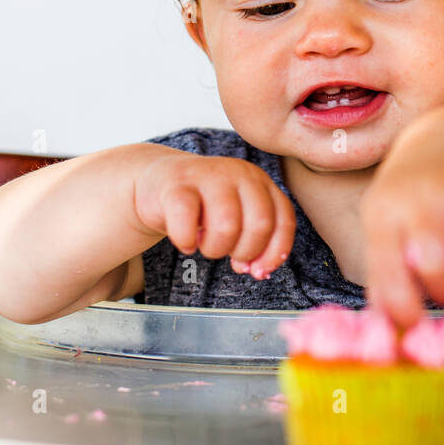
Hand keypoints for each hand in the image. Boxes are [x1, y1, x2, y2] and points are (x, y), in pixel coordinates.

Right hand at [133, 151, 295, 278]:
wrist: (159, 180)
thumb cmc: (203, 206)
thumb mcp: (237, 216)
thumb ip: (255, 240)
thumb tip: (259, 270)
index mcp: (259, 181)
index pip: (283, 219)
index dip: (274, 253)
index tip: (258, 271)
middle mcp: (239, 173)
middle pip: (260, 224)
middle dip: (245, 252)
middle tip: (227, 254)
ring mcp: (208, 175)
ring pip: (227, 225)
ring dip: (215, 249)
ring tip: (204, 244)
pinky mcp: (177, 185)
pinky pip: (187, 223)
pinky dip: (186, 242)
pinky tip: (185, 241)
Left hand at [360, 118, 443, 327]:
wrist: (440, 148)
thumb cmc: (409, 207)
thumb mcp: (383, 231)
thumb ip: (385, 280)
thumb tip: (391, 332)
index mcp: (385, 212)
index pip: (388, 272)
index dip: (403, 307)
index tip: (415, 321)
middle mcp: (424, 196)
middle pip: (434, 258)